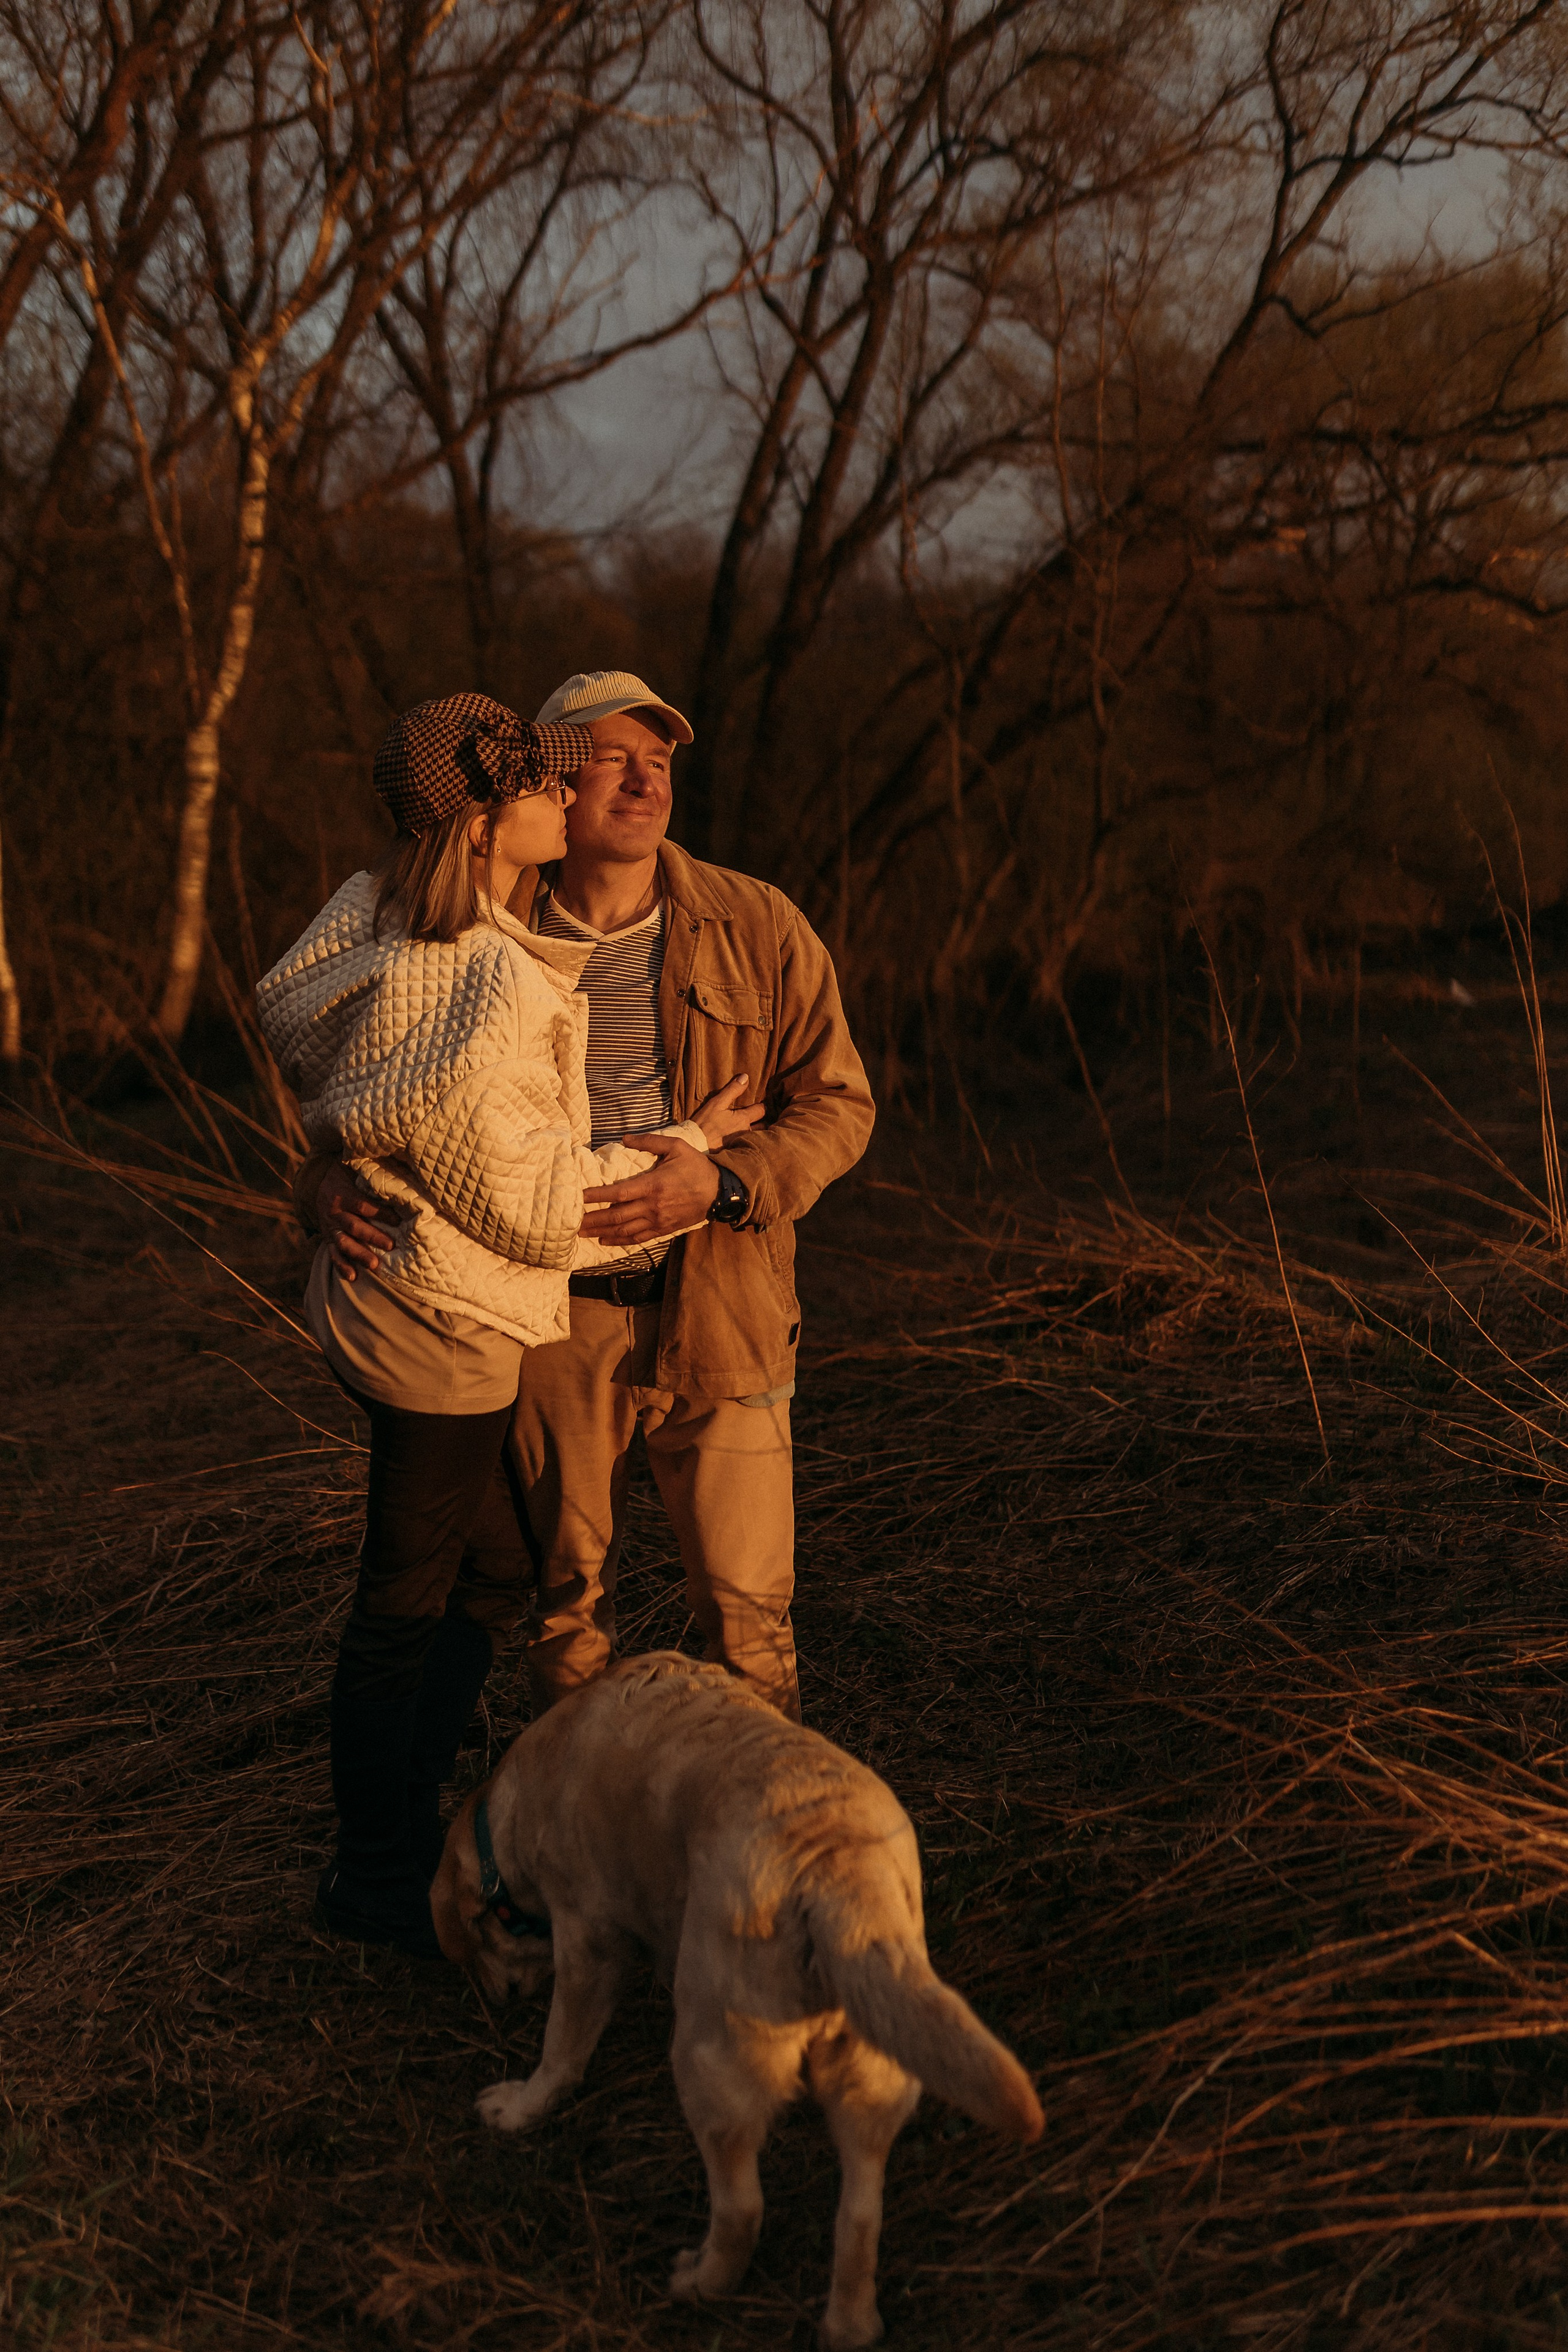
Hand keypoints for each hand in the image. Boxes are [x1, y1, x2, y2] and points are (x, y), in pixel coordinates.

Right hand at [318, 1162, 398, 1278]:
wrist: (318, 1182)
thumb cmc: (346, 1174)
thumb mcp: (354, 1167)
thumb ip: (372, 1170)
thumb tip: (399, 1164)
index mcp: (342, 1194)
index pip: (363, 1206)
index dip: (380, 1213)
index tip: (399, 1219)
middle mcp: (334, 1212)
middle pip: (354, 1226)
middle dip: (372, 1237)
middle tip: (391, 1245)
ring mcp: (330, 1227)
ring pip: (343, 1242)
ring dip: (359, 1254)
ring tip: (374, 1265)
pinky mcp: (327, 1237)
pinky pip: (332, 1253)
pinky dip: (342, 1265)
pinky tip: (353, 1277)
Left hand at [580, 1136, 718, 1243]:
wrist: (719, 1191)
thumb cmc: (696, 1167)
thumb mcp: (676, 1147)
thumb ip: (649, 1142)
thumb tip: (624, 1139)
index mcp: (653, 1184)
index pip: (618, 1193)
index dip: (597, 1197)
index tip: (579, 1198)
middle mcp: (653, 1206)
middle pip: (616, 1216)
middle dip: (593, 1220)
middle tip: (572, 1223)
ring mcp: (658, 1220)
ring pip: (624, 1230)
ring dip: (601, 1232)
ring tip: (582, 1233)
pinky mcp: (663, 1229)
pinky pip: (638, 1238)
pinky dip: (620, 1241)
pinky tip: (605, 1240)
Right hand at [691, 1074, 766, 1147]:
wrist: (694, 1145)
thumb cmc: (704, 1123)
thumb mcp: (717, 1103)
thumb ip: (732, 1090)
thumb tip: (745, 1077)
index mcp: (743, 1119)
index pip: (761, 1110)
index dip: (760, 1106)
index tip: (758, 1104)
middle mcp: (746, 1132)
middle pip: (762, 1125)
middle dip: (761, 1121)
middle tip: (756, 1117)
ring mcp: (741, 1143)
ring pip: (755, 1136)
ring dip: (755, 1132)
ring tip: (749, 1128)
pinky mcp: (735, 1152)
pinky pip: (746, 1145)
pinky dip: (746, 1141)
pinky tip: (740, 1139)